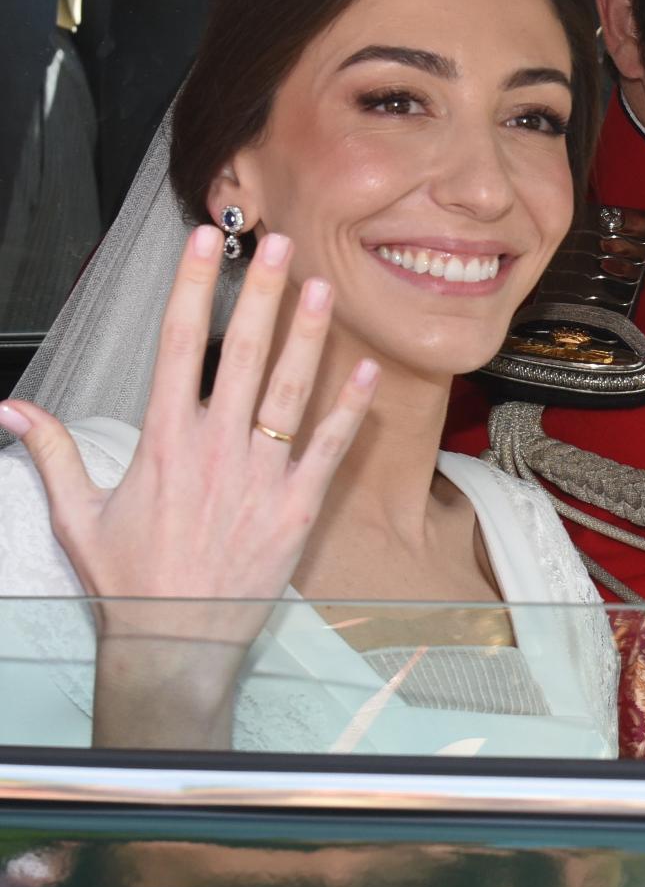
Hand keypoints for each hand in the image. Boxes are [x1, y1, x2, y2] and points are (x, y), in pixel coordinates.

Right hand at [0, 226, 377, 745]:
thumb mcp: (78, 514)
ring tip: (323, 288)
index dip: (192, 287)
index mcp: (163, 440)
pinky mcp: (297, 506)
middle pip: (243, 353)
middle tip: (281, 244)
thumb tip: (10, 411)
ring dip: (309, 336)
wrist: (176, 642)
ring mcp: (260, 475)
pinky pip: (328, 449)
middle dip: (262, 293)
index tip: (205, 244)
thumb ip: (52, 453)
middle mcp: (215, 447)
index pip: (178, 345)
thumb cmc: (131, 579)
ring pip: (290, 391)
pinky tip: (366, 371)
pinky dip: (350, 410)